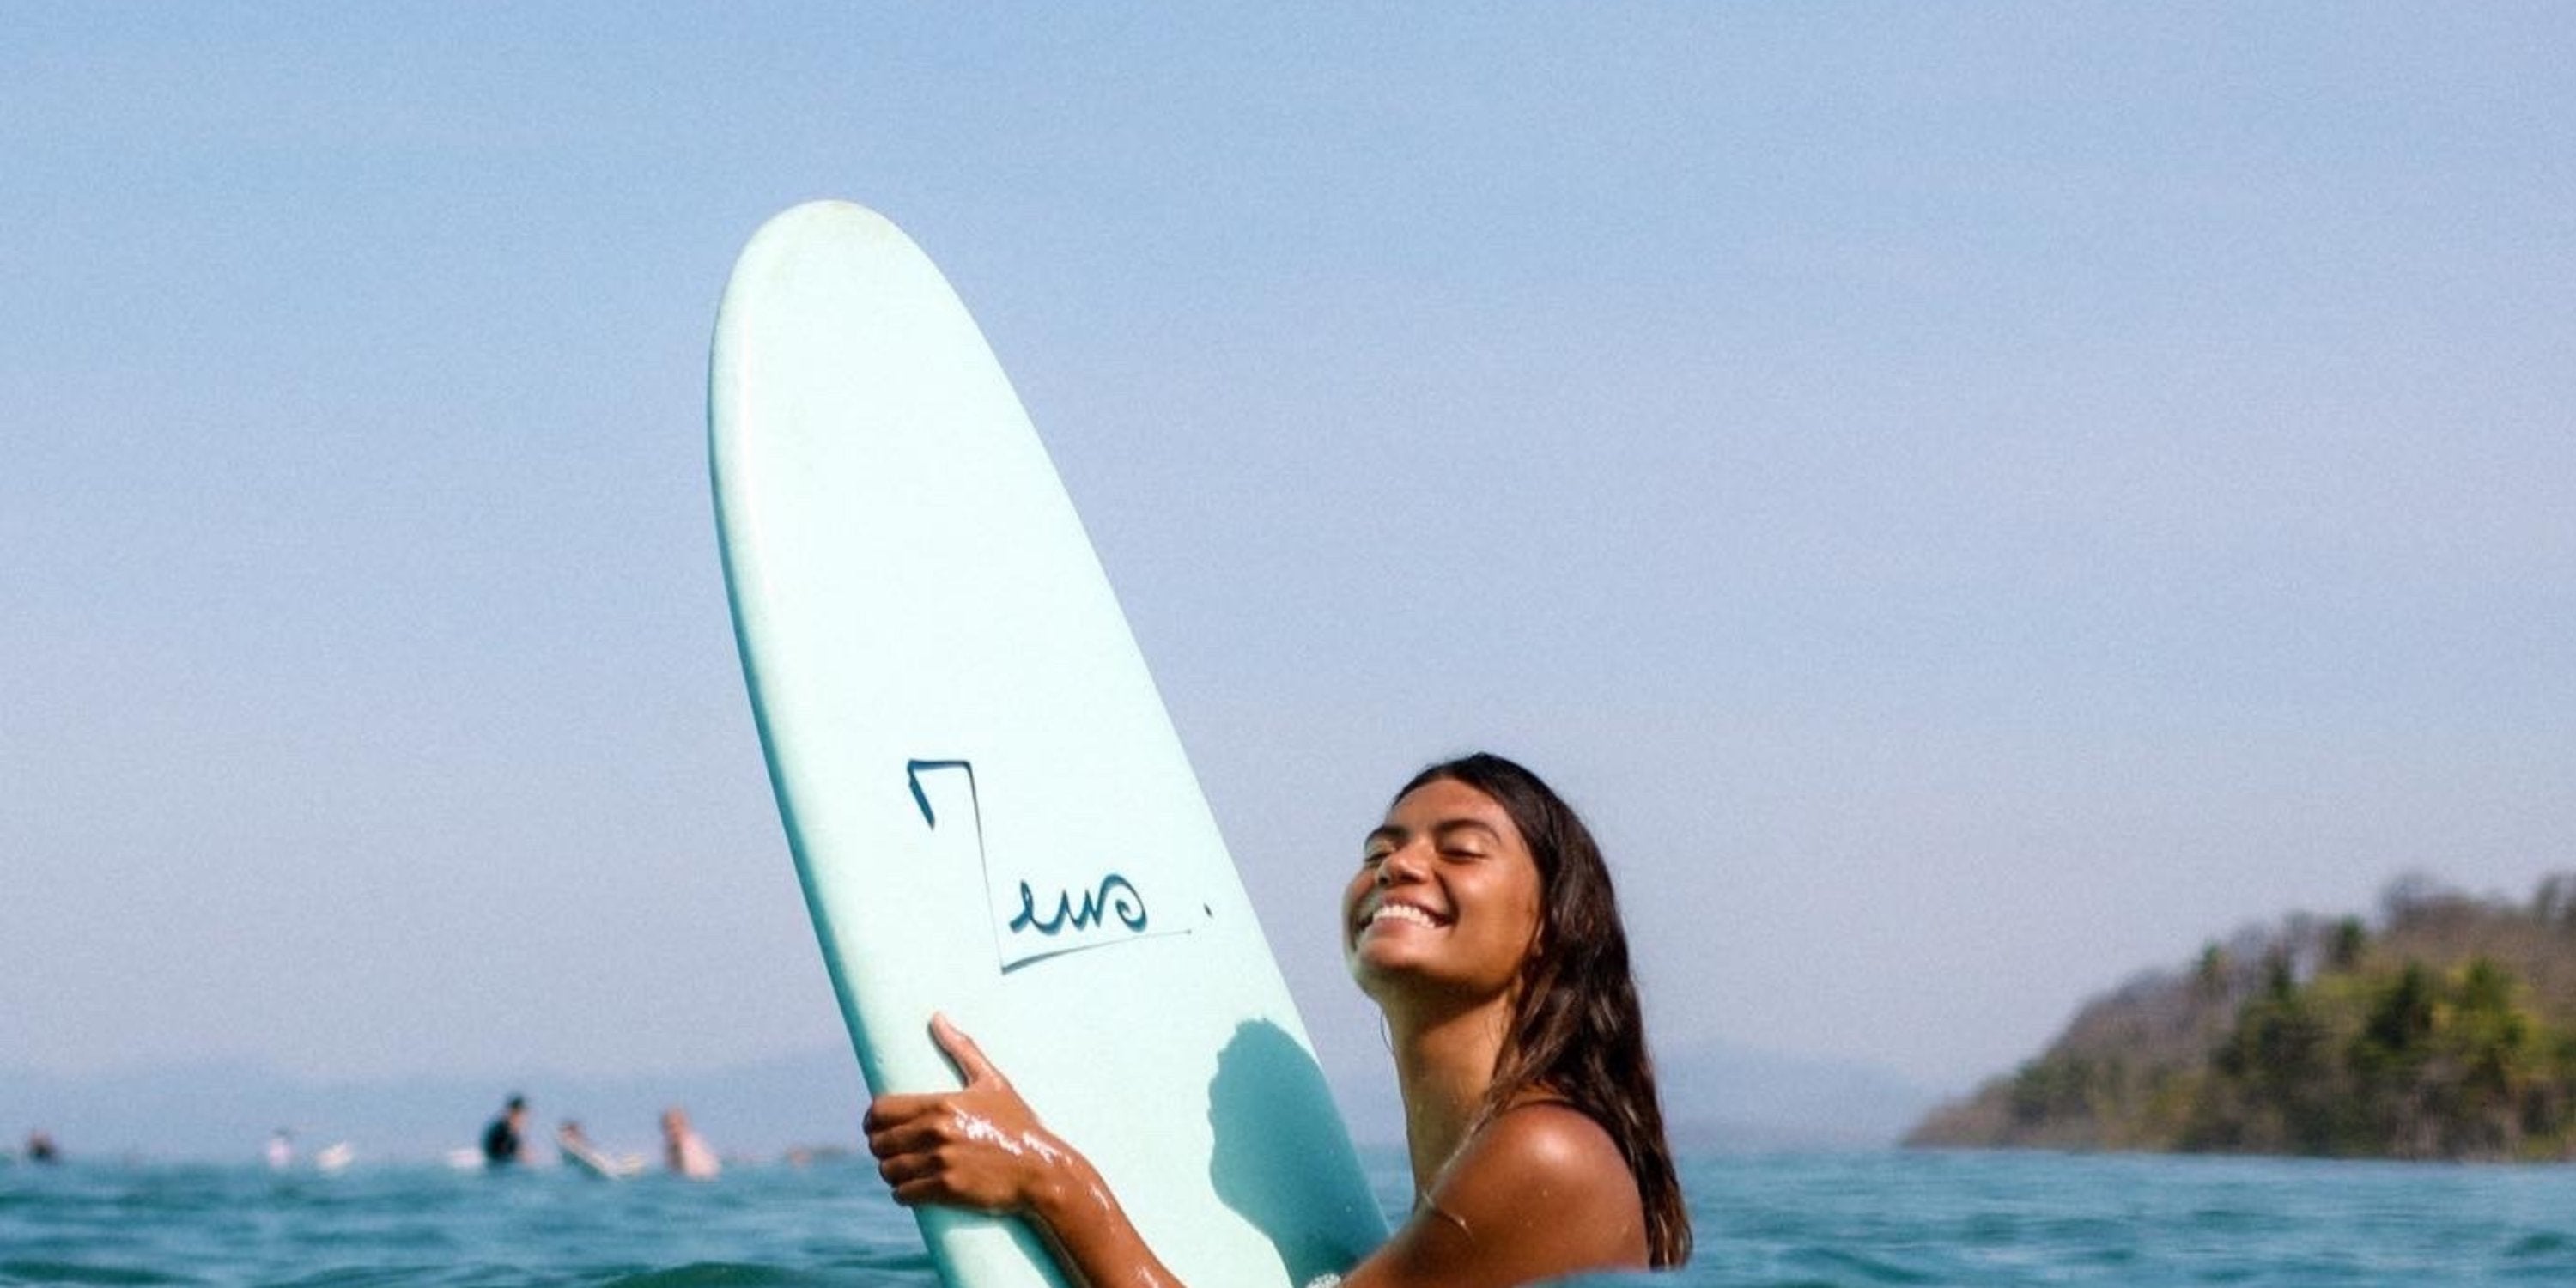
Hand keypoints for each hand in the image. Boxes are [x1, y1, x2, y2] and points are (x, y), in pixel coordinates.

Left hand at [864, 1013, 1071, 1211]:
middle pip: (879, 1142)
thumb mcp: (994, 1082)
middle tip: (891, 1149)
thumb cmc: (1018, 1124)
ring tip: (901, 1170)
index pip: (881, 1111)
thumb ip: (963, 1049)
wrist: (1041, 1169)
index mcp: (942, 1104)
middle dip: (881, 1147)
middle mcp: (937, 1132)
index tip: (876, 1126)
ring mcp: (941, 1162)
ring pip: (889, 1170)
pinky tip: (910, 1190)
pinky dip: (903, 1193)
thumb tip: (937, 1017)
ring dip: (891, 1172)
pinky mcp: (948, 1189)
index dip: (872, 1120)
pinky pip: (904, 1194)